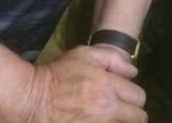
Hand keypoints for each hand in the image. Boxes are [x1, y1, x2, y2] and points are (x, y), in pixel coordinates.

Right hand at [20, 45, 144, 121]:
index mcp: (109, 87)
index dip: (134, 95)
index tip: (125, 95)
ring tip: (112, 116)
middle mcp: (107, 109)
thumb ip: (112, 59)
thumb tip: (133, 72)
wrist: (32, 99)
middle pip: (138, 117)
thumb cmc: (58, 74)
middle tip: (122, 109)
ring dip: (121, 120)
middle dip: (133, 112)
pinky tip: (100, 120)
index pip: (139, 97)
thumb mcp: (84, 55)